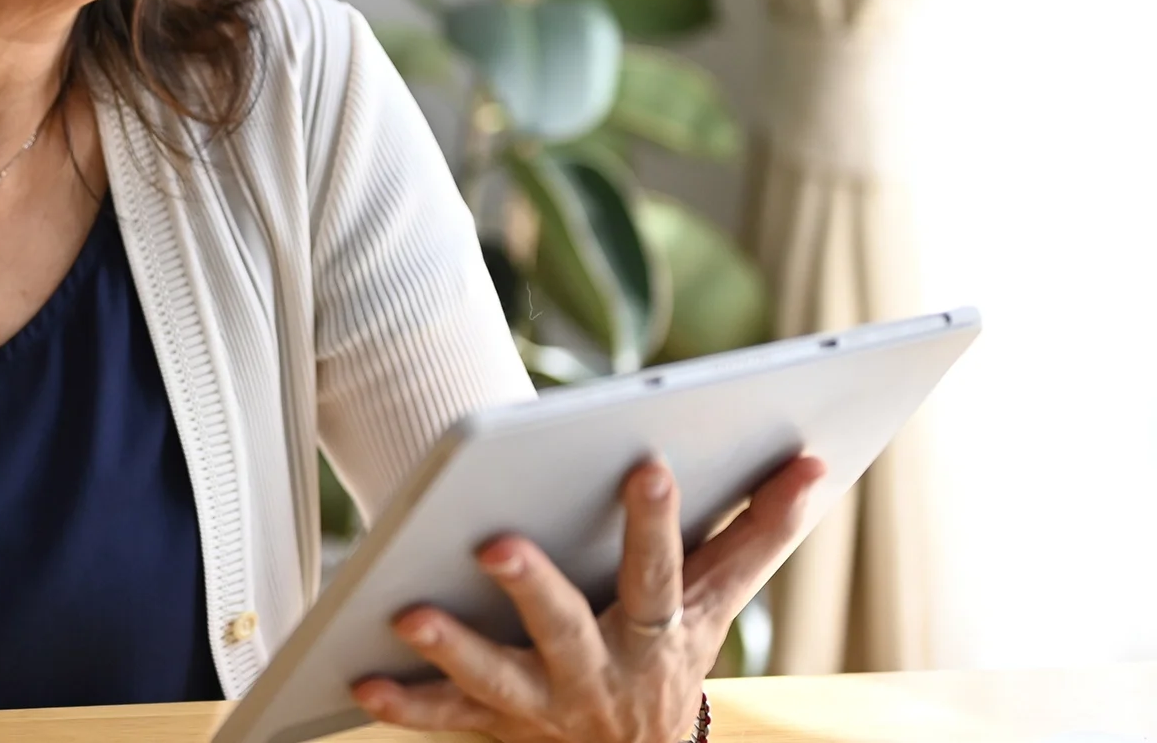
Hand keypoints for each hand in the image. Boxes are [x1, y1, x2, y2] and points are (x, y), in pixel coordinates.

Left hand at [352, 454, 828, 742]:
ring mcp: (545, 706)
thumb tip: (814, 462)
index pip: (661, 572)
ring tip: (409, 613)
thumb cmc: (670, 657)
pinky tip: (363, 676)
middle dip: (534, 587)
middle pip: (567, 627)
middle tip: (495, 543)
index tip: (647, 462)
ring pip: (498, 677)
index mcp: (654, 634)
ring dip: (454, 648)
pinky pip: (448, 720)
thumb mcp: (716, 605)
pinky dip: (407, 702)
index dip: (658, 523)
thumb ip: (757, 533)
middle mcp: (599, 673)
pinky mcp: (497, 728)